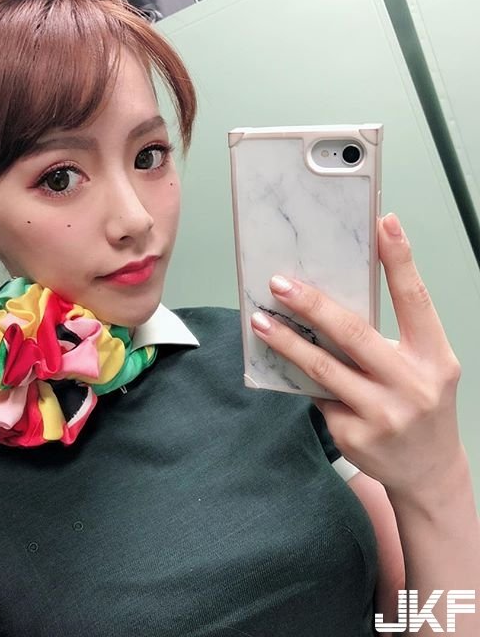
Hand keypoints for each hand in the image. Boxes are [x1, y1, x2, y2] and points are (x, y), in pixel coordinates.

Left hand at [250, 213, 462, 496]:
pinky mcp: (354, 434)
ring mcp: (382, 413)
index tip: (383, 223)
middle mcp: (412, 384)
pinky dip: (297, 376)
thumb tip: (332, 302)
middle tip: (280, 283)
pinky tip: (278, 361)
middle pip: (355, 333)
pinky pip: (316, 396)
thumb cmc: (422, 407)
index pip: (416, 300)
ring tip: (261, 322)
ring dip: (287, 342)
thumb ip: (391, 337)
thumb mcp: (423, 367)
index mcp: (434, 358)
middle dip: (313, 305)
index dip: (400, 259)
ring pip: (323, 368)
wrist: (429, 472)